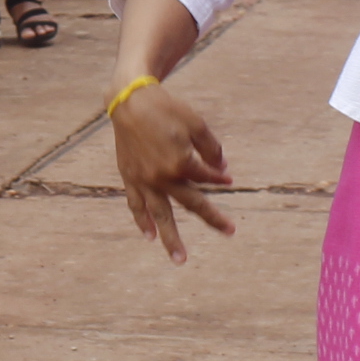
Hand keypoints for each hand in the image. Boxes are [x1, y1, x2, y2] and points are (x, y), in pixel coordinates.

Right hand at [110, 79, 234, 263]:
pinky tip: (149, 235)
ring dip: (170, 238)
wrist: (130, 102)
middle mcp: (162, 177)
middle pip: (191, 204)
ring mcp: (144, 180)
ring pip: (160, 215)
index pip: (206, 178)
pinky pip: (136, 204)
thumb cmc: (166, 109)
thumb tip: (222, 167)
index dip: (219, 177)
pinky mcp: (129, 178)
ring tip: (179, 258)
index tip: (228, 178)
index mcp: (180, 163)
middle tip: (230, 231)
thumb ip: (211, 148)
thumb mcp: (197, 124)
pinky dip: (142, 220)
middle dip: (213, 217)